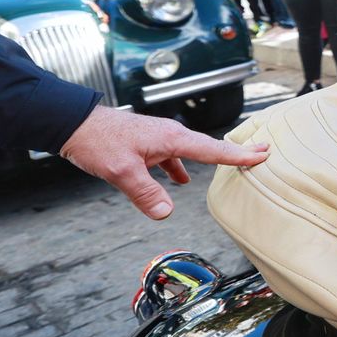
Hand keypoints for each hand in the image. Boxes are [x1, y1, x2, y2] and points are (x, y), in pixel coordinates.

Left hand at [58, 105, 268, 218]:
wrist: (74, 123)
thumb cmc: (98, 142)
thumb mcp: (121, 171)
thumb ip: (145, 193)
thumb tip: (166, 213)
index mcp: (171, 138)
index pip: (212, 150)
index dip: (238, 155)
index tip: (263, 154)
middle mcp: (170, 135)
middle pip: (208, 146)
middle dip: (234, 151)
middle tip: (262, 151)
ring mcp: (158, 138)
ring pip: (191, 151)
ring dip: (210, 157)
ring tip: (229, 163)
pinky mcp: (146, 143)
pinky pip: (173, 155)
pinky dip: (181, 166)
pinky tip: (179, 180)